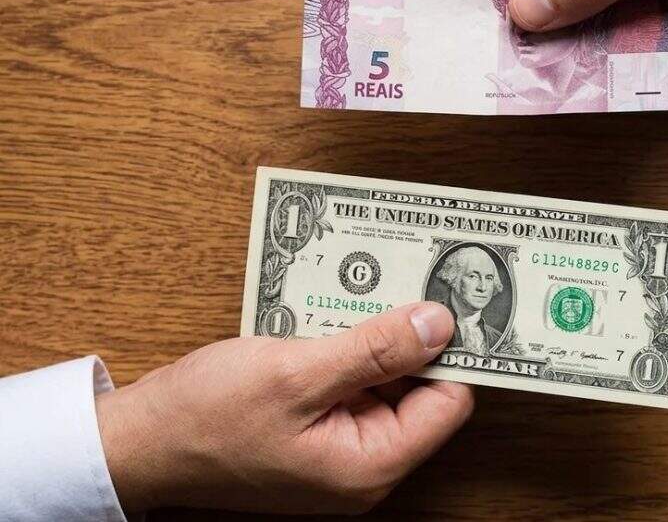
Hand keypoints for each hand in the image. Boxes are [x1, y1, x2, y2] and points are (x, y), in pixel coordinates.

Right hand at [95, 302, 472, 514]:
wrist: (141, 441)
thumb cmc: (208, 416)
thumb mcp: (297, 373)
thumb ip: (376, 351)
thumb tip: (440, 324)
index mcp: (370, 464)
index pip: (448, 402)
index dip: (452, 350)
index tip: (452, 297)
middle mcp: (365, 461)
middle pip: (421, 388)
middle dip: (414, 335)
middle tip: (414, 276)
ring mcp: (341, 445)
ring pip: (387, 378)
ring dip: (378, 335)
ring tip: (374, 284)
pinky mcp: (320, 426)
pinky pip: (353, 380)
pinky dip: (349, 346)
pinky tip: (336, 311)